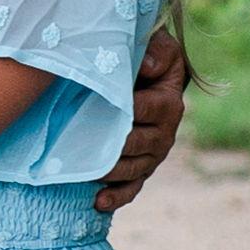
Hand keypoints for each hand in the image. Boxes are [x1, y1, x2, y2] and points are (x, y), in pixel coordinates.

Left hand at [95, 22, 193, 212]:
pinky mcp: (143, 170)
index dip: (123, 109)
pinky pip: (132, 189)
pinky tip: (97, 203)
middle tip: (81, 145)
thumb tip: (146, 66)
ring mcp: (154, 155)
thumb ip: (157, 51)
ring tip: (84, 172)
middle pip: (135, 145)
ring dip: (108, 173)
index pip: (143, 109)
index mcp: (167, 104)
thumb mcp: (160, 47)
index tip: (98, 107)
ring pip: (131, 170)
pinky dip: (116, 198)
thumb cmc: (150, 59)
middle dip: (111, 146)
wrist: (151, 77)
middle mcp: (165, 134)